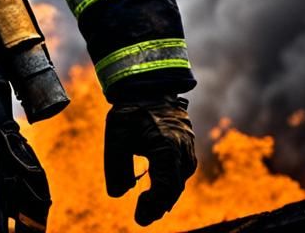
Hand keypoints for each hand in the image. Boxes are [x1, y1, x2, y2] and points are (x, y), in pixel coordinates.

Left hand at [104, 95, 196, 225]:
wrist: (149, 85)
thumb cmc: (131, 108)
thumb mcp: (116, 132)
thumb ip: (116, 164)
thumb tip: (117, 194)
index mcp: (167, 147)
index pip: (166, 188)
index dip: (153, 207)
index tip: (139, 219)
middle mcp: (183, 150)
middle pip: (174, 188)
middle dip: (158, 206)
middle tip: (141, 218)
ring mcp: (188, 147)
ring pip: (179, 180)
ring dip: (165, 196)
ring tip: (148, 209)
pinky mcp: (187, 146)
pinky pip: (181, 171)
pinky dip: (170, 183)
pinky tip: (158, 191)